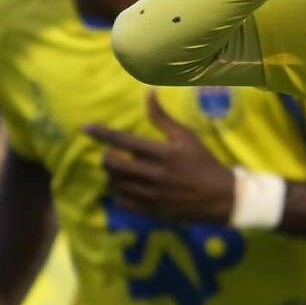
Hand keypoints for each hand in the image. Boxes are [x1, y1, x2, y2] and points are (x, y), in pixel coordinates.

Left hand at [83, 91, 234, 222]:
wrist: (220, 197)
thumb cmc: (203, 161)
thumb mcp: (186, 136)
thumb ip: (163, 118)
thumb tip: (149, 93)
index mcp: (164, 153)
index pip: (124, 141)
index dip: (102, 133)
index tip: (85, 127)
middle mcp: (155, 175)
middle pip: (115, 165)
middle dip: (107, 157)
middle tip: (112, 155)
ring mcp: (152, 195)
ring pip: (116, 185)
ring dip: (111, 176)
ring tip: (118, 170)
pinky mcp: (152, 211)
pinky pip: (123, 203)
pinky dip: (118, 194)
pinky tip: (125, 187)